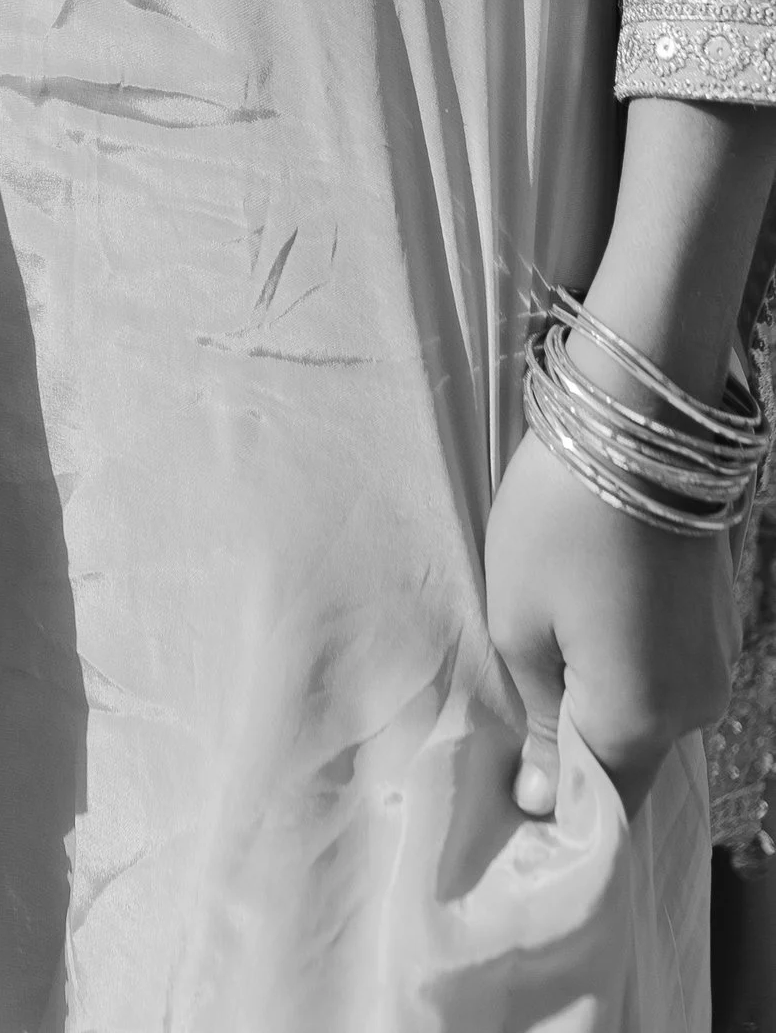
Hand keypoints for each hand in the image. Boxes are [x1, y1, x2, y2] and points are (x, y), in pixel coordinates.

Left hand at [485, 419, 741, 817]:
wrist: (640, 421)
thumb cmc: (559, 520)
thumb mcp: (520, 619)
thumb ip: (540, 717)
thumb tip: (544, 797)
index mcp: (641, 721)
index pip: (601, 805)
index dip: (555, 804)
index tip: (508, 787)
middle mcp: (696, 707)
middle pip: (626, 756)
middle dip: (572, 745)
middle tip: (512, 705)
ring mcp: (715, 662)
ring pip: (647, 710)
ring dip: (598, 696)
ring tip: (542, 649)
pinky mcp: (718, 621)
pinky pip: (664, 668)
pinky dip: (625, 660)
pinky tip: (586, 618)